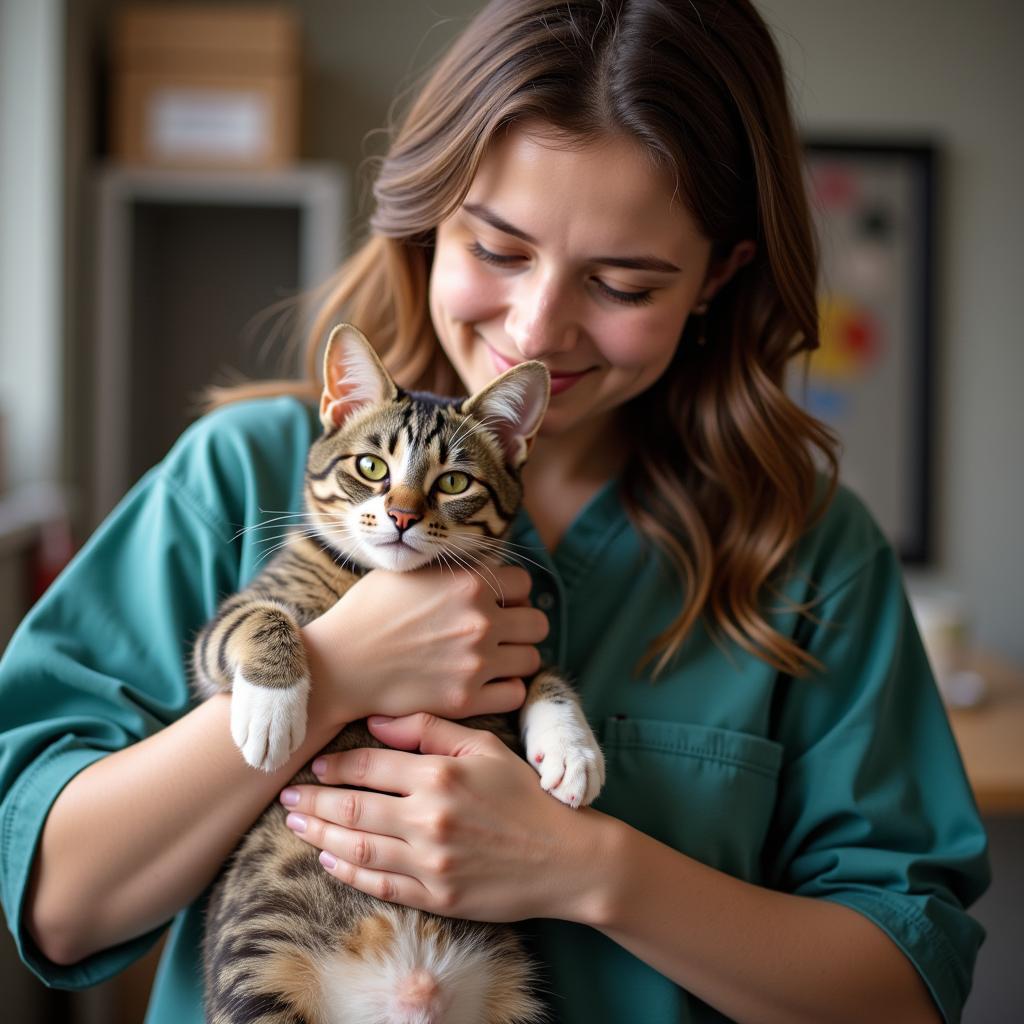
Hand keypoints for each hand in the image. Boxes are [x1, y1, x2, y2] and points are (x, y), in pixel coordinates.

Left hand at [278, 713, 602, 922]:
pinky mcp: (436, 897)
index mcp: (440, 775)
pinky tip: (329, 860)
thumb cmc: (526, 795)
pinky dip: (347, 873)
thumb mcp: (486, 748)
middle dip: (313, 800)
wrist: (566, 858)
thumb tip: (378, 723)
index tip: (315, 763)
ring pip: (357, 848)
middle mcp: (430, 818)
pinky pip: (379, 885)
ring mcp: (431, 862)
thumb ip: (430, 729)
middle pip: (353, 808)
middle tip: (287, 796)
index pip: (369, 766)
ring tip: (297, 824)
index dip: (335, 764)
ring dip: (320, 835)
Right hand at [302, 565, 547, 724]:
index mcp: (469, 583)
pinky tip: (486, 683)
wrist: (337, 665)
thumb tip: (482, 568)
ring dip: (516, 658)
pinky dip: (505, 688)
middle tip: (501, 633)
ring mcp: (476, 662)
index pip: (524, 584)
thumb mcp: (409, 571)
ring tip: (494, 659)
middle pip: (537, 623)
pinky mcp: (466, 699)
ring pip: (531, 659)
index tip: (497, 602)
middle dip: (522, 626)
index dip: (511, 593)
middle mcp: (480, 621)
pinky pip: (515, 694)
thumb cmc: (366, 613)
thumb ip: (453, 570)